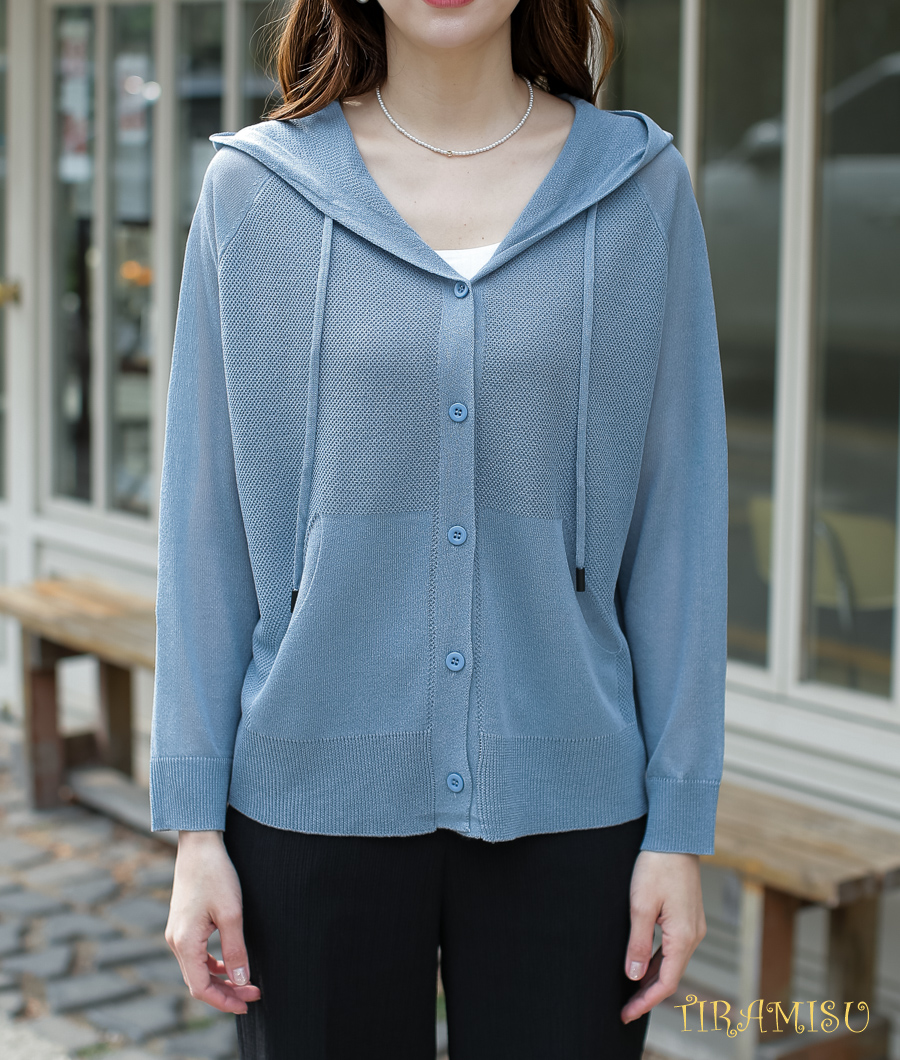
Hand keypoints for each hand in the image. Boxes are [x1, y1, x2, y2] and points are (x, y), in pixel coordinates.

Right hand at [165, 830, 261, 1014]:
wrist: (199, 844)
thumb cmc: (216, 874)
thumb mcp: (232, 913)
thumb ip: (236, 949)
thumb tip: (242, 981)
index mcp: (185, 942)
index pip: (201, 988)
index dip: (224, 1001)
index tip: (248, 1003)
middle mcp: (175, 942)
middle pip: (198, 982)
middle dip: (226, 992)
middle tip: (253, 994)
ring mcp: (176, 933)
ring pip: (197, 970)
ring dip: (220, 979)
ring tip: (246, 982)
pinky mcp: (182, 925)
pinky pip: (196, 956)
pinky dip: (213, 964)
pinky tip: (231, 962)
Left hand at [620, 850, 705, 1023]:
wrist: (675, 837)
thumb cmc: (656, 867)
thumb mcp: (641, 905)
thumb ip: (638, 943)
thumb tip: (634, 976)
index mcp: (683, 937)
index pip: (666, 982)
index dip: (646, 1001)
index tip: (626, 1013)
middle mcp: (693, 935)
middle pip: (670, 975)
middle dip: (648, 994)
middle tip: (625, 1009)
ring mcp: (693, 926)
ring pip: (672, 962)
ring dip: (653, 978)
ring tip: (631, 991)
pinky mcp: (688, 916)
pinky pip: (673, 947)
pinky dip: (659, 960)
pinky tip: (643, 964)